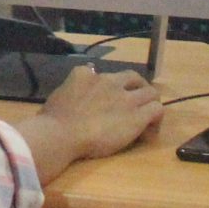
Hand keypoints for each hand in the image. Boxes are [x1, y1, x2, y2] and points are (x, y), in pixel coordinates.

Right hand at [20, 66, 164, 180]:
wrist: (61, 133)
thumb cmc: (52, 120)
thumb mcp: (59, 95)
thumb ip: (71, 92)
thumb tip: (73, 97)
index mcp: (85, 74)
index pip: (105, 75)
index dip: (111, 89)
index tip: (109, 102)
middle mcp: (108, 80)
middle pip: (134, 77)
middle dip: (138, 89)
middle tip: (135, 105)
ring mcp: (125, 97)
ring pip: (151, 92)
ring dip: (149, 103)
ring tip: (146, 120)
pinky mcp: (137, 114)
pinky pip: (157, 110)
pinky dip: (155, 120)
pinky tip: (146, 133)